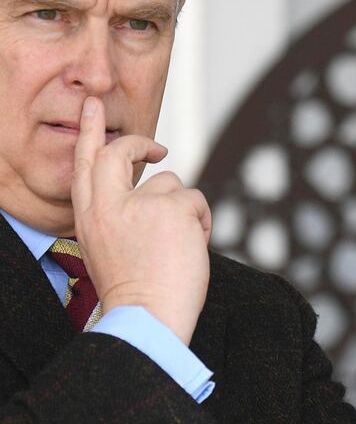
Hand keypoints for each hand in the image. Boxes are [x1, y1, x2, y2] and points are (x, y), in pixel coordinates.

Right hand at [71, 96, 211, 344]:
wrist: (148, 316)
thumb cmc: (134, 290)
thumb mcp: (108, 247)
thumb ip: (120, 214)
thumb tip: (150, 193)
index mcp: (88, 215)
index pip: (86, 162)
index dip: (91, 131)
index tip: (94, 106)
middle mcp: (110, 203)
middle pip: (120, 153)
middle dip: (139, 144)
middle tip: (156, 147)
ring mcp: (142, 202)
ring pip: (172, 184)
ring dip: (183, 209)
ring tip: (178, 245)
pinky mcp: (174, 207)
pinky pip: (197, 201)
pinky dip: (202, 222)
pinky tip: (193, 248)